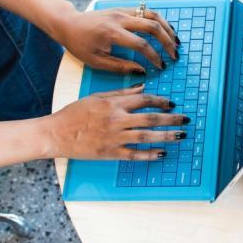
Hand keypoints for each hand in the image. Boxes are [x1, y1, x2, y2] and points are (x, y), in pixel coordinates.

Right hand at [41, 84, 189, 159]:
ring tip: (181, 135)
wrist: (56, 133)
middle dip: (171, 118)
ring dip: (166, 136)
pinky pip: (134, 155)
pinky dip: (150, 155)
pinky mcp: (110, 153)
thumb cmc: (75, 113)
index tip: (172, 103)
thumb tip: (143, 87)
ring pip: (147, 136)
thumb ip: (122, 92)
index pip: (144, 99)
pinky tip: (163, 154)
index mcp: (113, 104)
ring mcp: (114, 138)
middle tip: (186, 119)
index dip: (161, 101)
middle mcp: (117, 120)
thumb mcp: (98, 96)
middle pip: (150, 118)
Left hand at [54, 6, 179, 72]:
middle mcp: (120, 19)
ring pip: (153, 15)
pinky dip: (160, 21)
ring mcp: (123, 11)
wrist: (69, 24)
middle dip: (167, 41)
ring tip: (176, 41)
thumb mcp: (95, 61)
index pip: (141, 44)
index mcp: (112, 33)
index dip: (154, 56)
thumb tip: (142, 70)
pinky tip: (166, 30)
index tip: (161, 66)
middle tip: (175, 54)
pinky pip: (147, 12)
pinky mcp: (124, 9)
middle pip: (152, 26)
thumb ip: (120, 66)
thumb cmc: (80, 44)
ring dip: (168, 28)